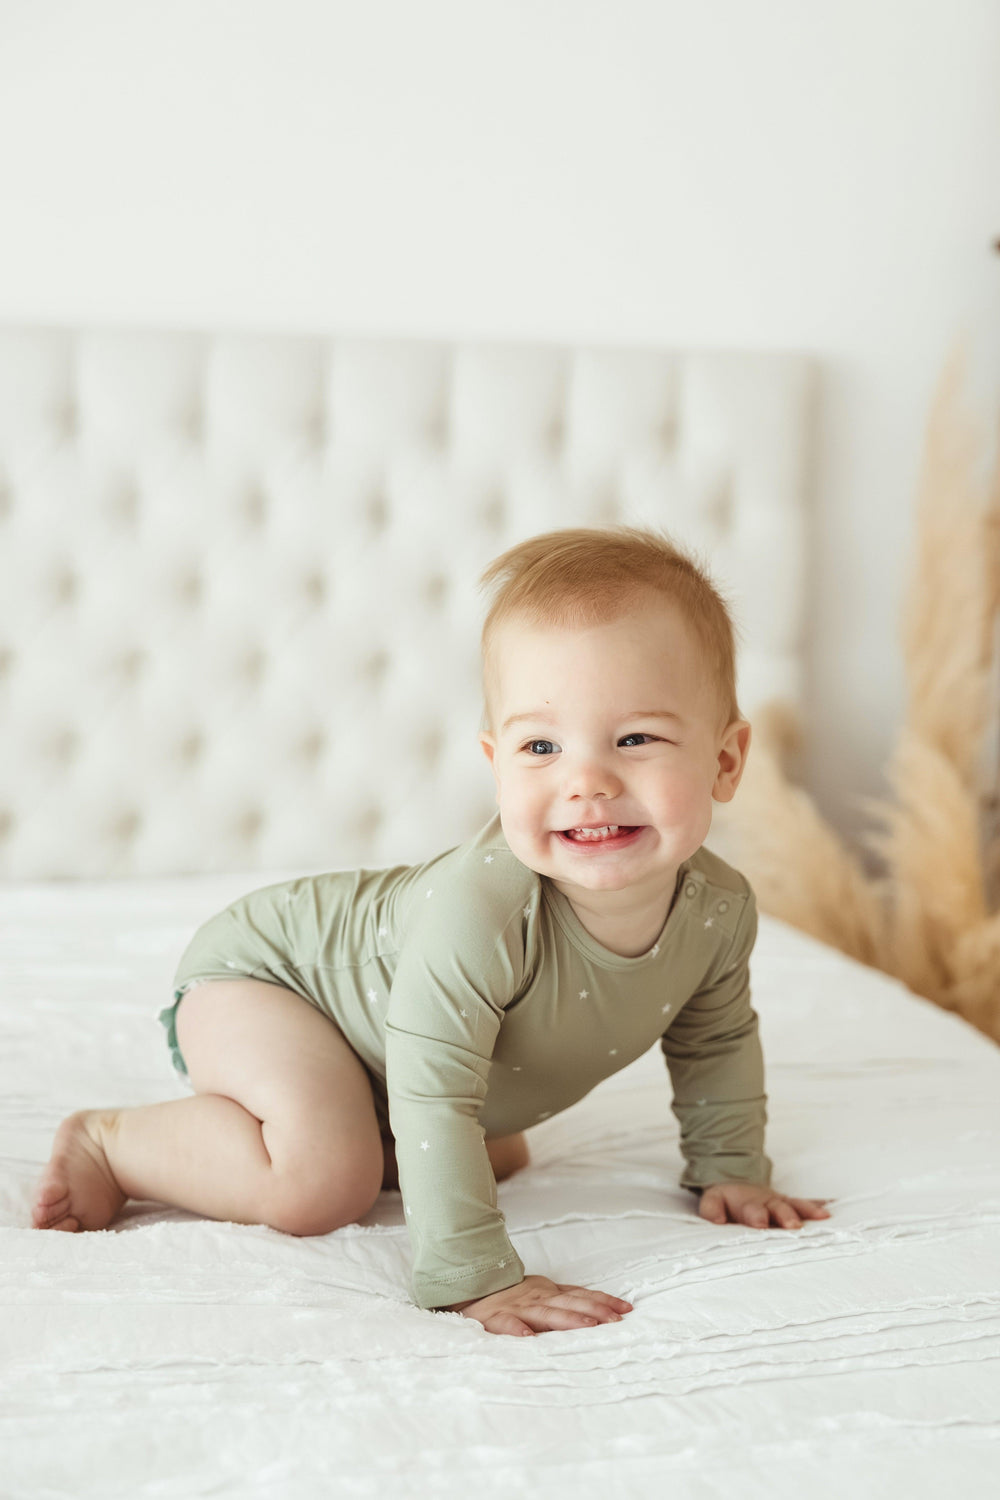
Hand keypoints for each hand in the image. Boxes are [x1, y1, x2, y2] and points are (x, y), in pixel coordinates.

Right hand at [446, 1274, 632, 1336]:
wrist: (473, 1289)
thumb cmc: (514, 1296)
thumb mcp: (543, 1292)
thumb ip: (568, 1299)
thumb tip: (604, 1308)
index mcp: (549, 1293)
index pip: (582, 1295)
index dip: (604, 1301)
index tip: (627, 1309)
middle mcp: (538, 1298)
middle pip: (571, 1303)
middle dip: (595, 1311)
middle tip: (616, 1320)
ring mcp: (518, 1308)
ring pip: (547, 1313)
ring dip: (569, 1320)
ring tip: (589, 1327)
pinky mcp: (496, 1319)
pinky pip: (508, 1325)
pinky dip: (519, 1330)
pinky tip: (529, 1339)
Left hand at [698, 1181, 831, 1229]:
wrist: (736, 1182)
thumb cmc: (725, 1200)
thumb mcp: (713, 1201)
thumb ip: (712, 1209)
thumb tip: (717, 1219)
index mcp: (746, 1204)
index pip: (752, 1210)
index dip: (756, 1215)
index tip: (762, 1223)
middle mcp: (767, 1202)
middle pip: (778, 1208)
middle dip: (786, 1215)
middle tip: (794, 1224)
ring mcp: (781, 1203)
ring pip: (795, 1205)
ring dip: (807, 1211)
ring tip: (823, 1217)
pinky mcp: (791, 1205)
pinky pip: (806, 1205)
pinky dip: (818, 1206)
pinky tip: (830, 1210)